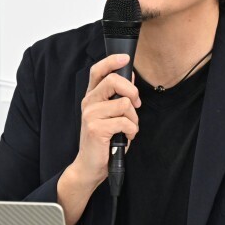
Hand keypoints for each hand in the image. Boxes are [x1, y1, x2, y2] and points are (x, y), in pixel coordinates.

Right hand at [67, 54, 140, 189]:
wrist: (90, 166)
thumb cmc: (104, 141)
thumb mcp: (111, 115)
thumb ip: (117, 97)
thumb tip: (130, 78)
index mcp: (92, 97)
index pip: (98, 71)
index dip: (111, 61)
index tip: (125, 58)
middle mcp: (88, 103)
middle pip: (114, 81)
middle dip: (132, 92)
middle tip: (135, 105)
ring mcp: (90, 115)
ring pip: (124, 104)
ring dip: (133, 119)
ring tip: (127, 130)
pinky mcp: (96, 128)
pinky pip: (125, 122)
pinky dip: (131, 132)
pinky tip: (124, 138)